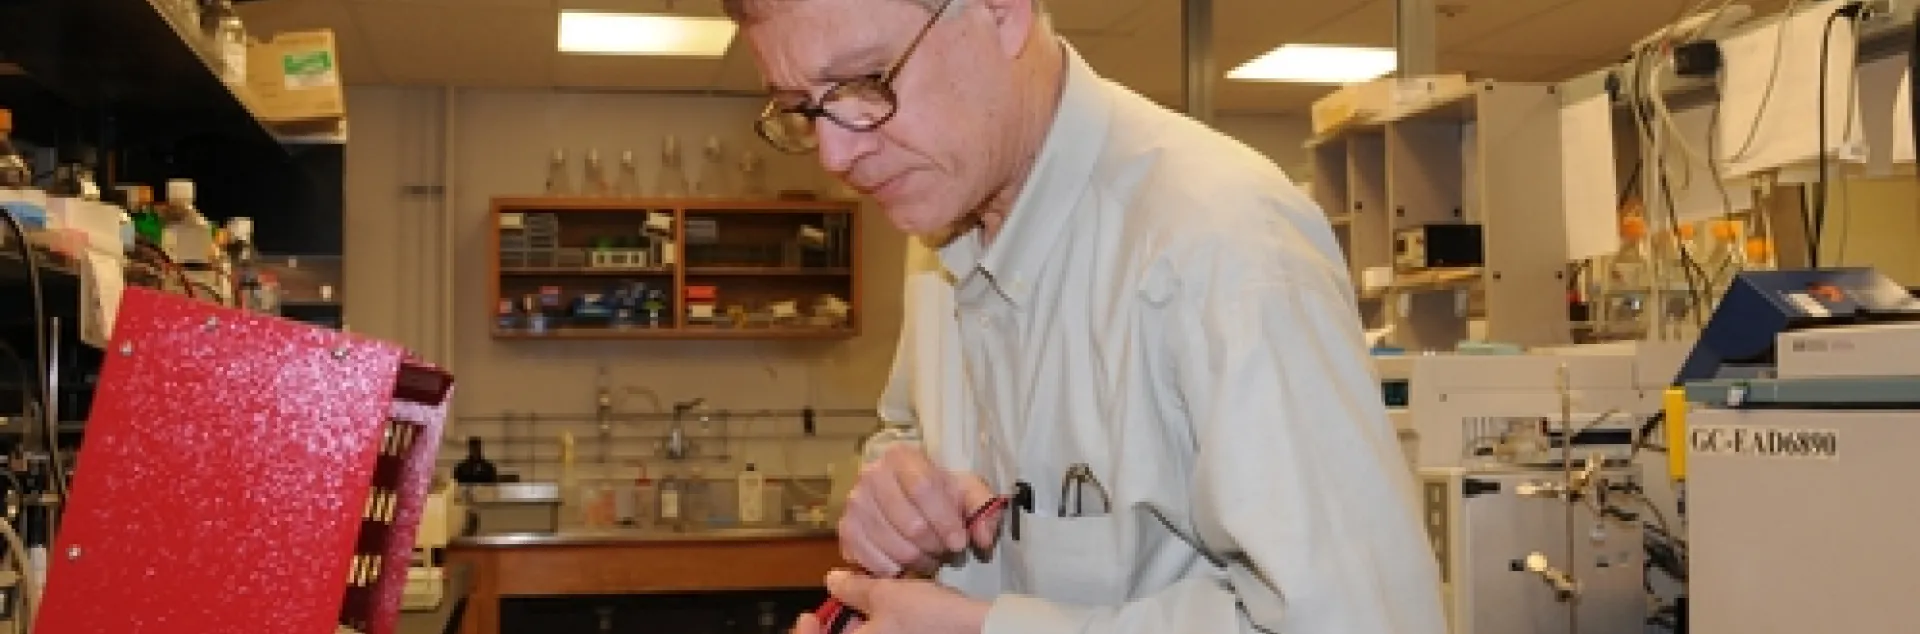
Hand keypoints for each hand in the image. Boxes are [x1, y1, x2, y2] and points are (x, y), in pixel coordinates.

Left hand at [790, 570, 989, 633]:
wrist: (975, 630)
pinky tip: (889, 614)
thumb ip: (853, 588)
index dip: (806, 633)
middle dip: (840, 624)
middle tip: (847, 603)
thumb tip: (833, 580)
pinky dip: (880, 630)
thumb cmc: (928, 616)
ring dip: (861, 625)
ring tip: (872, 603)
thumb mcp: (886, 594)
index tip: (810, 615)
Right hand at [839, 444, 1002, 575]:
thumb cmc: (937, 493)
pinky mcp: (845, 529)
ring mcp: (854, 503)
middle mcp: (871, 475)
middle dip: (934, 545)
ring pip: (892, 545)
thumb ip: (983, 508)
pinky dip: (892, 568)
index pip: (924, 489)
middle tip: (944, 551)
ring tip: (929, 557)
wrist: (903, 494)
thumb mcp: (966, 490)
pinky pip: (870, 559)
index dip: (945, 521)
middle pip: (910, 523)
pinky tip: (905, 565)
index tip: (959, 542)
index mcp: (901, 457)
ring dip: (917, 560)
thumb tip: (984, 538)